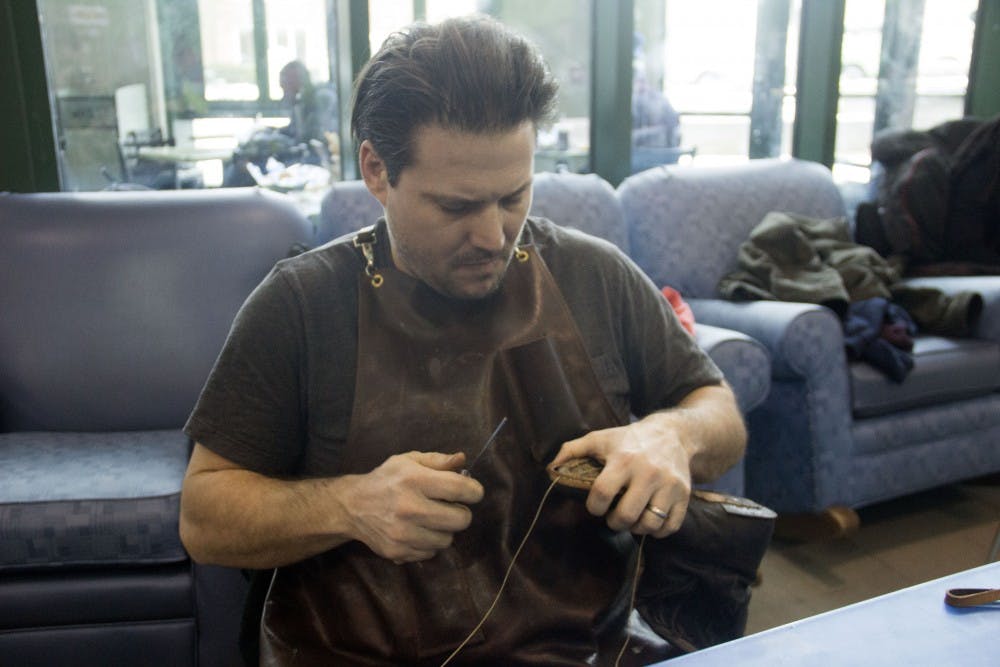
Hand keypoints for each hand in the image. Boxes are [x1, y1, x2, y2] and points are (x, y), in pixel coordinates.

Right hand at [339, 451, 483, 562]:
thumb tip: (462, 459)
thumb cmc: (386, 479)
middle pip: (460, 520)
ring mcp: (403, 533)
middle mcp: (409, 508)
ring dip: (444, 529)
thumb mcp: (408, 461)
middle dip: (461, 512)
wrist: (352, 506)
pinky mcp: (398, 552)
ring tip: (432, 519)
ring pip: (447, 540)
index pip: (460, 489)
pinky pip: (431, 552)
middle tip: (451, 507)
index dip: (474, 491)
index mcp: (414, 480)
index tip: (472, 492)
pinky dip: (429, 543)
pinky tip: (419, 530)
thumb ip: (438, 460)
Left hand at [549, 419, 691, 537]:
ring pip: (649, 524)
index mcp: (623, 459)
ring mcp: (669, 485)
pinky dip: (658, 531)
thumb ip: (572, 450)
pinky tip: (649, 522)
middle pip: (626, 515)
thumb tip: (551, 468)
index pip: (601, 493)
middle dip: (614, 522)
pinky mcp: (684, 495)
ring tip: (631, 519)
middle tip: (613, 517)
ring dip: (636, 528)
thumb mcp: (600, 438)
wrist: (673, 434)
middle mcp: (648, 472)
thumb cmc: (629, 439)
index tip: (595, 506)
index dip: (594, 507)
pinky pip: (670, 526)